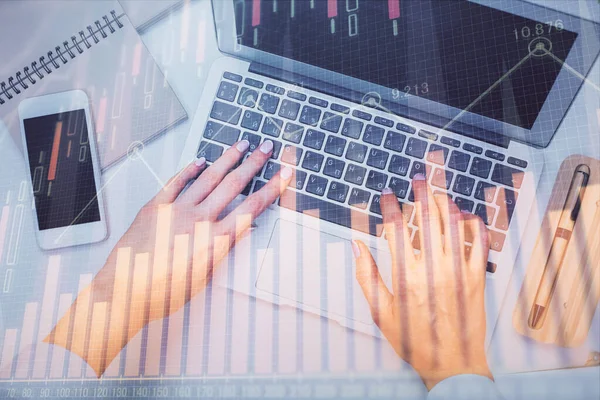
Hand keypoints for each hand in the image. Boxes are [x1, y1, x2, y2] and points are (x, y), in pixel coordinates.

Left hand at [47, 139, 292, 375]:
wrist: (125, 293)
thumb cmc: (163, 293)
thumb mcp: (204, 277)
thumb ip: (222, 250)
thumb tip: (239, 232)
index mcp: (214, 241)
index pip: (252, 208)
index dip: (272, 188)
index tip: (283, 174)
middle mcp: (198, 221)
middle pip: (234, 185)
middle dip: (254, 164)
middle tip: (266, 148)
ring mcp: (176, 210)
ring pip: (208, 178)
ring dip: (228, 159)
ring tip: (241, 145)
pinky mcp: (155, 208)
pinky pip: (176, 182)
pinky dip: (189, 169)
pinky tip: (200, 160)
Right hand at [352, 174, 491, 389]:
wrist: (451, 363)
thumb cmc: (414, 340)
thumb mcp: (380, 312)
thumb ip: (366, 276)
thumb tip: (357, 247)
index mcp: (406, 275)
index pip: (395, 228)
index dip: (390, 207)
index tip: (387, 194)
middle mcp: (433, 268)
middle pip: (426, 219)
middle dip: (421, 194)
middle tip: (418, 180)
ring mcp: (458, 271)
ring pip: (453, 226)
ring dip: (445, 204)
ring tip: (438, 193)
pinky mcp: (477, 278)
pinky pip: (479, 244)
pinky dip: (474, 226)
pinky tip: (467, 216)